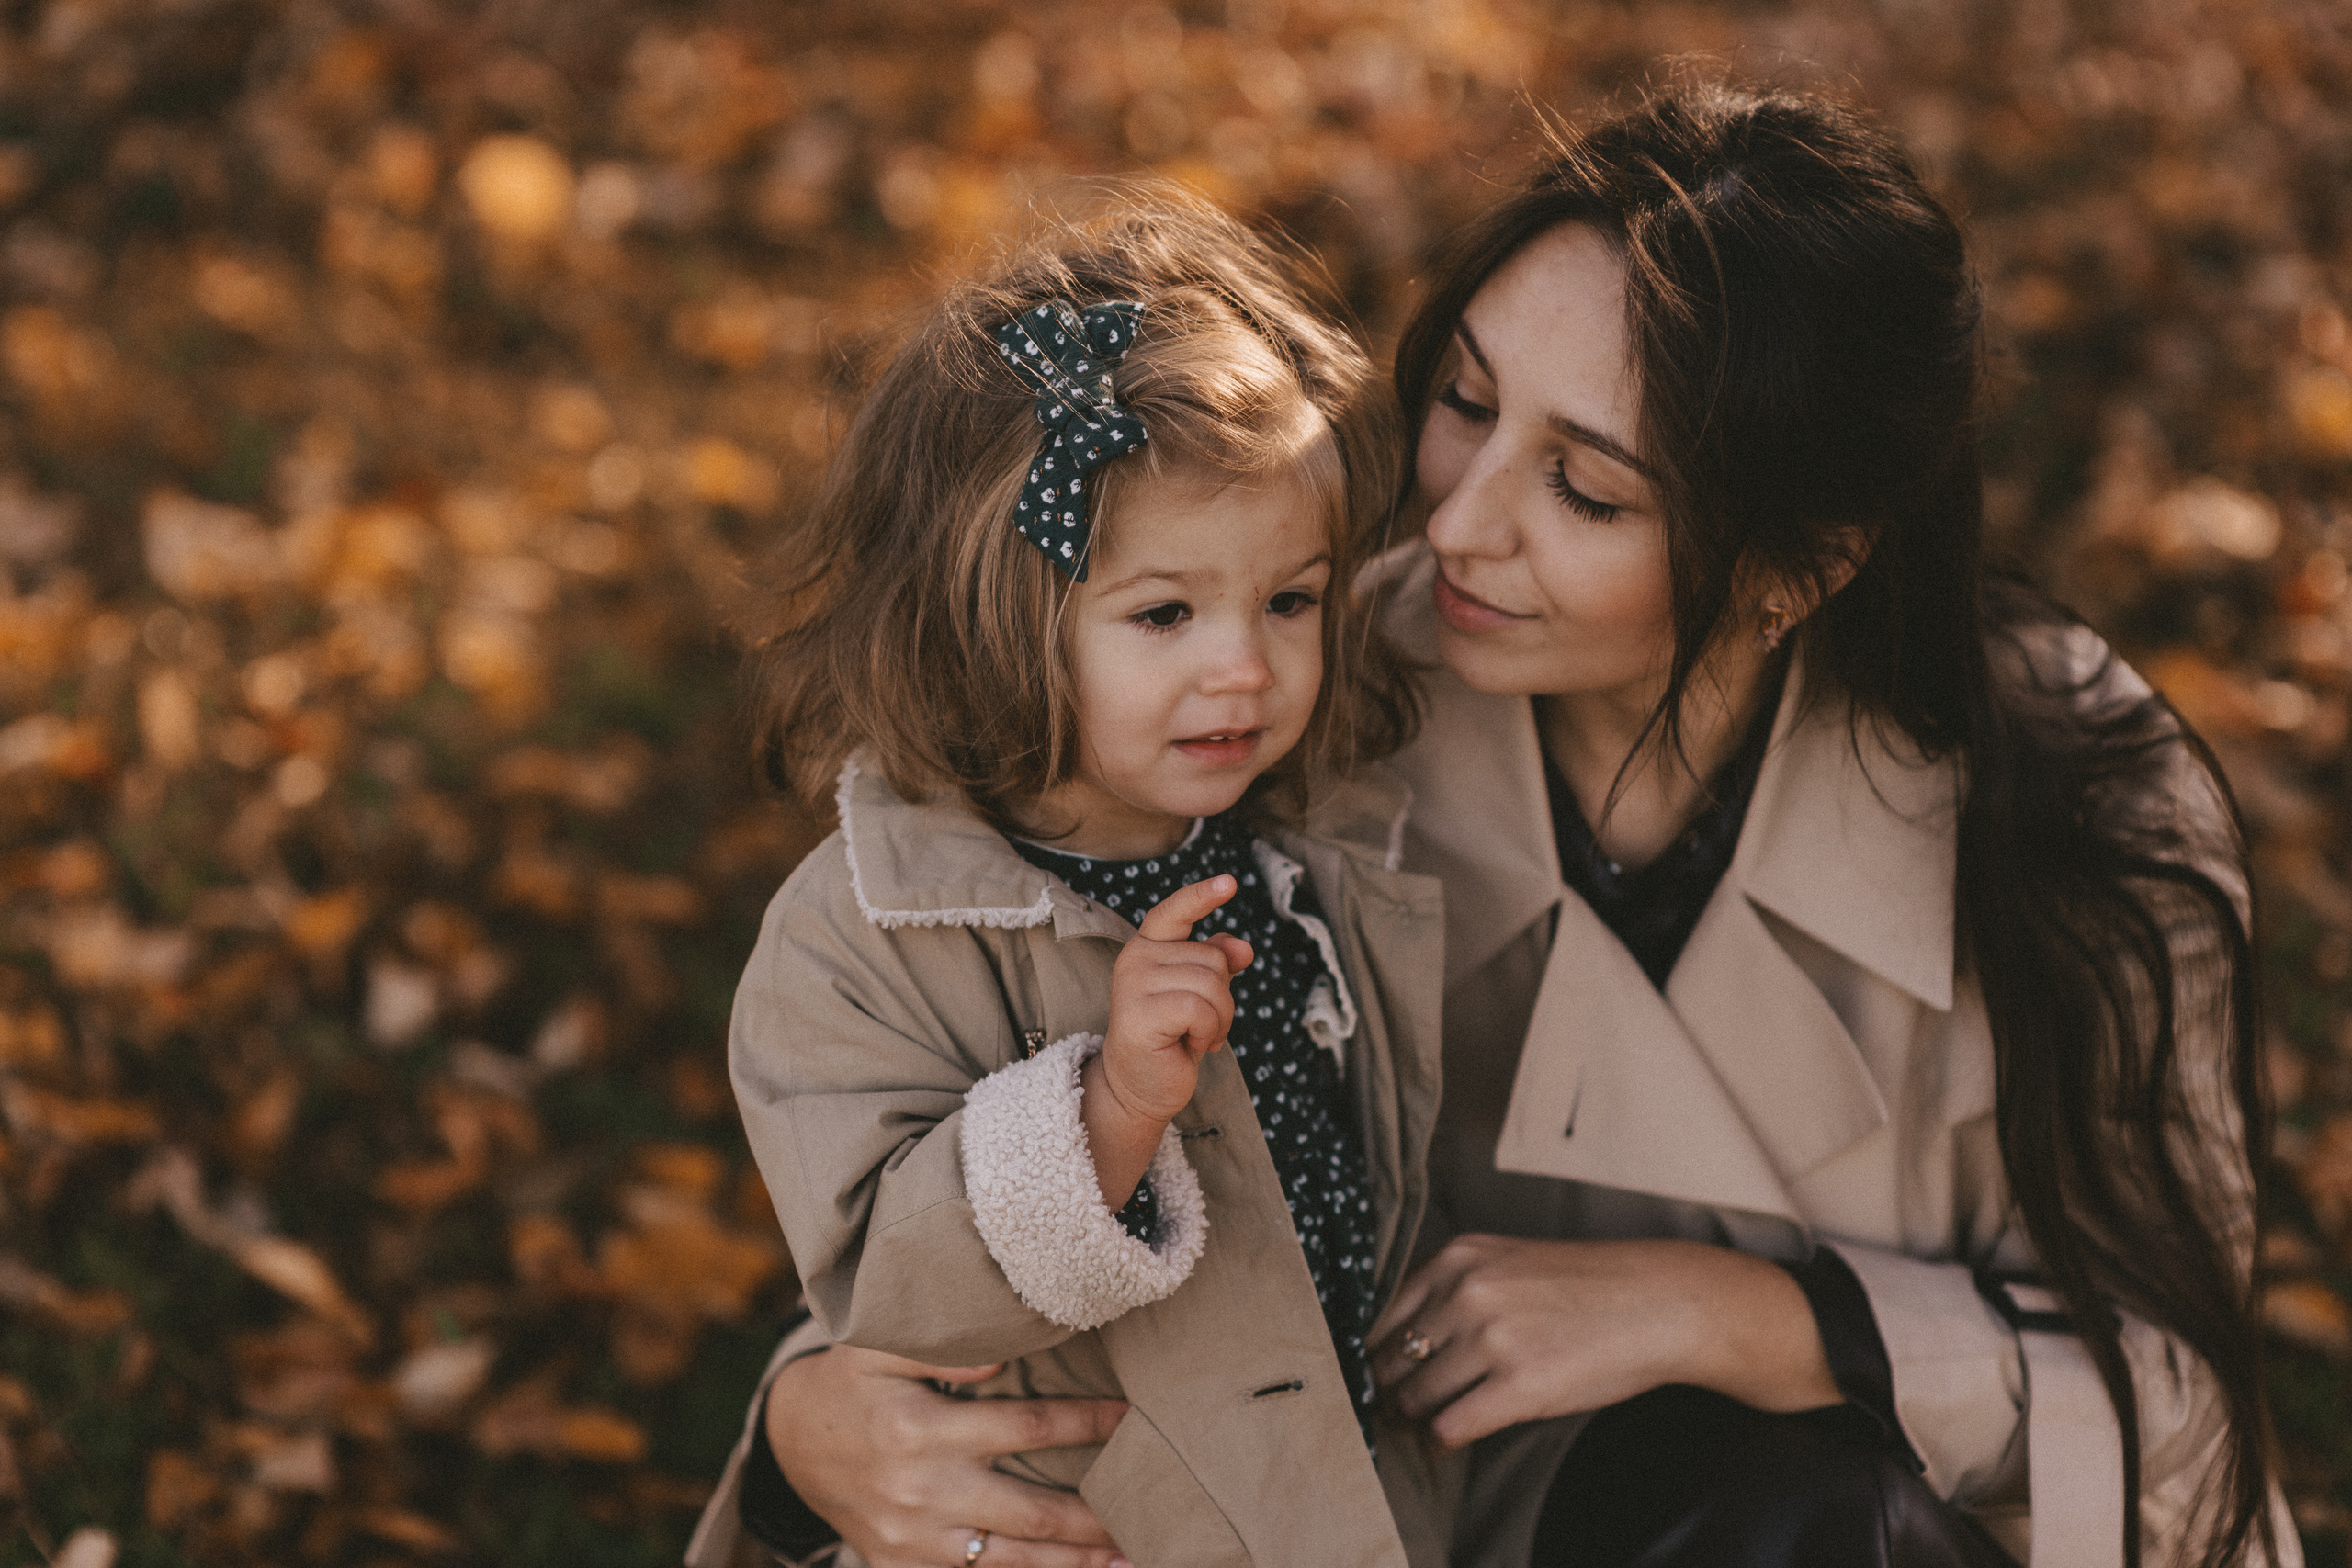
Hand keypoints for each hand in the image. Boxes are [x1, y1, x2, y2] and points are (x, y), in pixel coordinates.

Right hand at [765, 1342, 1131, 1567]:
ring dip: (1072, 1562)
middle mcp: (922, 1492)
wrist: (791, 1443)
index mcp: (921, 1430)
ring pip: (1011, 1560)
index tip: (1129, 1417)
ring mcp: (914, 1539)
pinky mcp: (903, 1566)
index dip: (1082, 1423)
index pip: (1024, 1428)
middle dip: (1094, 1515)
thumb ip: (942, 1348)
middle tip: (1150, 1511)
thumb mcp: (878, 1348)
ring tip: (1128, 1558)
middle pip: (1030, 1510)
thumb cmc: (849, 1383)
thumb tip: (1007, 1356)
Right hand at [1084, 876, 1252, 1206]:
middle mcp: (1136, 958)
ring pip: (1212, 984)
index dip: (1202, 895)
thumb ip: (1216, 965)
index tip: (1230, 882)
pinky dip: (1208, 1031)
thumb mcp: (1199, 995)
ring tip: (1196, 1036)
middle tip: (1203, 1025)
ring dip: (1219, 1019)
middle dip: (1223, 997)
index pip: (1175, 911)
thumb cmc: (1170, 1038)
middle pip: (1213, 958)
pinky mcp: (1139, 1014)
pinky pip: (1200, 1009)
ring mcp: (1133, 985)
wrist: (1139, 1087)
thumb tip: (1242, 947)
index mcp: (1149, 946)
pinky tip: (1190, 1044)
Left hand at [1366, 1235, 1837, 1449]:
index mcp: (1459, 1258)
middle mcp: (1467, 1293)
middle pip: (1394, 1358)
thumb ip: (1457, 1288)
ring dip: (1416, 1417)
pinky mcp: (1520, 1386)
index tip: (1380, 1373)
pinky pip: (1449, 1426)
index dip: (1377, 1352)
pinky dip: (1439, 1441)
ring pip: (1416, 1396)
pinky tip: (1447, 1442)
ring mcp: (1493, 1339)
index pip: (1384, 1314)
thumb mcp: (1510, 1261)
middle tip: (1397, 1408)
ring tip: (1426, 1424)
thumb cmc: (1589, 1286)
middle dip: (1391, 1388)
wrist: (1661, 1302)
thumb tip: (1405, 1339)